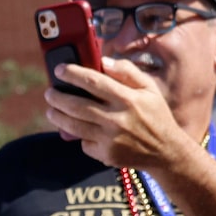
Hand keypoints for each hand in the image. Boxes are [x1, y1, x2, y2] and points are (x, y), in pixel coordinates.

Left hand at [43, 56, 197, 175]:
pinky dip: (80, 136)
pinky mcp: (106, 154)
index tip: (59, 70)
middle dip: (57, 97)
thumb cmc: (156, 116)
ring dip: (57, 116)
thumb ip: (128, 71)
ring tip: (51, 110)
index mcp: (127, 98)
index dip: (72, 74)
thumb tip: (103, 61)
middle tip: (50, 92)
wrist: (166, 152)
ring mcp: (110, 138)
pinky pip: (84, 143)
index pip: (92, 81)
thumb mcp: (149, 88)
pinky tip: (81, 130)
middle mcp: (117, 118)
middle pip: (76, 105)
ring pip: (73, 125)